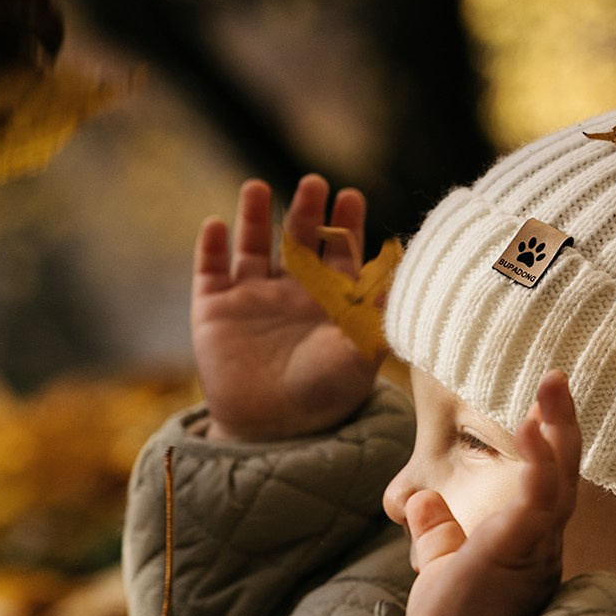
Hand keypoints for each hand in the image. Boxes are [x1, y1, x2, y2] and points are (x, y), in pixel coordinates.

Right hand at [193, 177, 380, 442]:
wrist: (273, 431)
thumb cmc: (324, 394)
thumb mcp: (358, 356)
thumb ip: (378, 320)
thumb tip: (406, 286)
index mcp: (328, 298)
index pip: (338, 250)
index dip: (344, 223)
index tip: (351, 197)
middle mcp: (290, 291)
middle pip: (298, 238)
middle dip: (305, 211)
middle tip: (314, 184)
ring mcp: (250, 297)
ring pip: (251, 245)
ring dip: (254, 216)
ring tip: (257, 187)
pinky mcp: (214, 310)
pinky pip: (209, 270)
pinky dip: (211, 247)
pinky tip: (217, 225)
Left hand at [401, 371, 580, 615]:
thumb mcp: (442, 571)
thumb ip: (439, 536)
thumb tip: (422, 502)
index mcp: (525, 544)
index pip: (544, 484)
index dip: (547, 443)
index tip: (539, 404)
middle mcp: (541, 543)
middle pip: (563, 473)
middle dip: (562, 425)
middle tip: (555, 377)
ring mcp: (537, 548)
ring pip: (560, 480)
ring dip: (558, 429)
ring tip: (552, 385)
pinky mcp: (524, 553)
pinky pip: (541, 499)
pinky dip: (541, 461)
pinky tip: (534, 427)